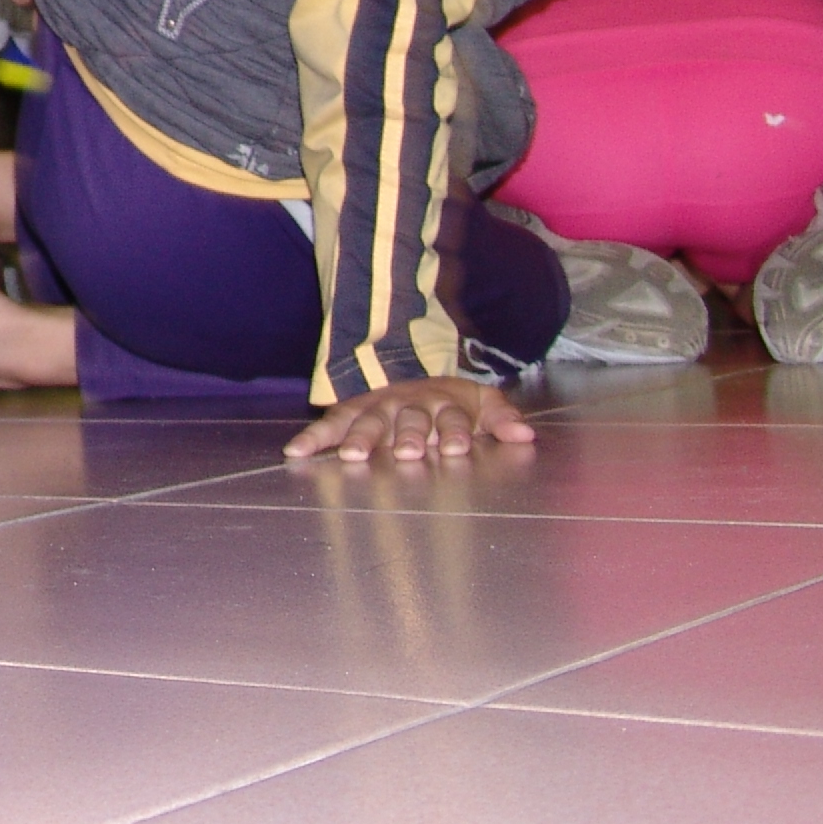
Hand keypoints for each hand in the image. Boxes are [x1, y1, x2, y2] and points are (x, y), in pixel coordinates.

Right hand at [284, 376, 534, 463]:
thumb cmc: (448, 400)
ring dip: (361, 437)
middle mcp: (409, 405)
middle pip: (410, 419)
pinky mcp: (351, 412)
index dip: (456, 432)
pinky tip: (296, 451)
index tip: (457, 449)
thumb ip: (501, 417)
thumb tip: (526, 434)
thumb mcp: (480, 402)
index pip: (453, 417)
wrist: (405, 368)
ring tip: (354, 455)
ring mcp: (377, 407)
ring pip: (369, 420)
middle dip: (408, 435)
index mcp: (444, 403)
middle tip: (406, 452)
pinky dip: (314, 437)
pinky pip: (330, 424)